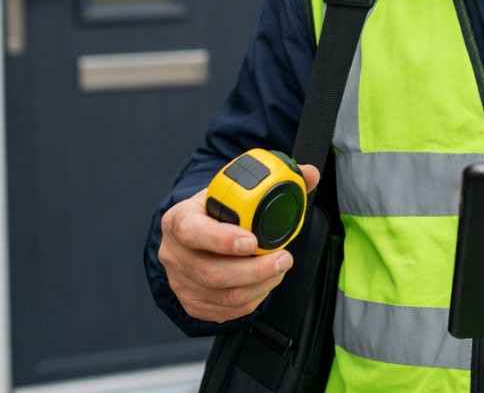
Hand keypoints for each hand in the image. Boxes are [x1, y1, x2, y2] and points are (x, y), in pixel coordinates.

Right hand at [159, 163, 319, 322]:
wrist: (195, 232)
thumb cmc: (217, 210)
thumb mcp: (233, 190)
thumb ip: (274, 180)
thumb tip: (309, 173)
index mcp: (179, 219)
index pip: (192, 231)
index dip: (221, 239)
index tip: (252, 242)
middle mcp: (174, 253)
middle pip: (211, 273)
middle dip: (255, 270)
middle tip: (284, 258)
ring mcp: (181, 282)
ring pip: (223, 295)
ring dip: (260, 284)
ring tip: (280, 268)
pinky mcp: (192, 303)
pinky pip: (226, 310)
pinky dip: (253, 299)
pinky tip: (265, 283)